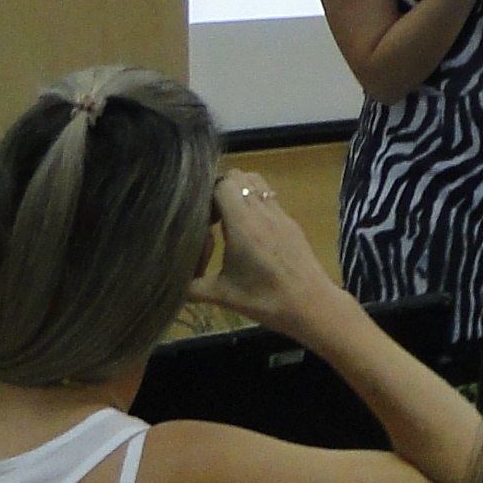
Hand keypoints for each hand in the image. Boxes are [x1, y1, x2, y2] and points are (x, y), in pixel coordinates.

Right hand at [186, 172, 338, 326]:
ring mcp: (280, 214)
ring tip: (228, 221)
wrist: (312, 306)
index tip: (199, 218)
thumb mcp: (222, 295)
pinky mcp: (291, 222)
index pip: (221, 183)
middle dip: (219, 190)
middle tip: (211, 217)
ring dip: (239, 193)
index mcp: (243, 222)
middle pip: (238, 176)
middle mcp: (262, 210)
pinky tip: (249, 234)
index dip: (204, 194)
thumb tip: (169, 284)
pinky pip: (269, 198)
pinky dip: (255, 204)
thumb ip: (191, 287)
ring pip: (256, 183)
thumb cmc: (266, 300)